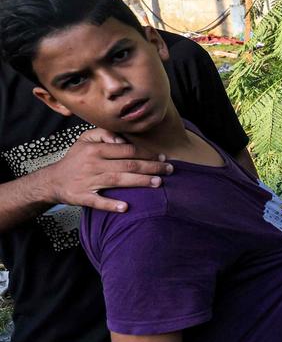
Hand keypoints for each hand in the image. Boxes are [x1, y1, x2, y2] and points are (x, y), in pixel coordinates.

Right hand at [46, 128, 173, 212]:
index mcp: (95, 150)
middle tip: (169, 170)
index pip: (127, 150)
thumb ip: (103, 133)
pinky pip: (98, 202)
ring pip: (118, 181)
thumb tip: (122, 138)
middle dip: (151, 167)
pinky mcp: (82, 197)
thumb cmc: (75, 159)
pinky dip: (111, 204)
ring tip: (158, 183)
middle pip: (127, 165)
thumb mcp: (84, 140)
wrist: (52, 180)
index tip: (162, 157)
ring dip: (140, 181)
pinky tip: (126, 207)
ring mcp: (87, 182)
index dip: (146, 154)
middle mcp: (93, 164)